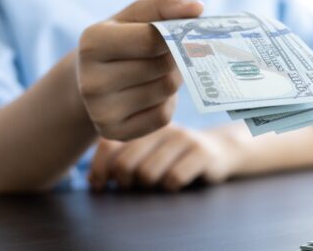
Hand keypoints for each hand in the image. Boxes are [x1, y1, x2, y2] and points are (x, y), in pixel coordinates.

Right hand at [77, 0, 202, 140]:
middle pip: (162, 67)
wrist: (93, 80)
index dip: (174, 36)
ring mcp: (101, 111)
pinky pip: (162, 116)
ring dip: (172, 79)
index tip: (179, 34)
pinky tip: (152, 95)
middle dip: (174, 59)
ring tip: (157, 72)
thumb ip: (166, 4)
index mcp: (92, 43)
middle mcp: (91, 80)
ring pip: (166, 91)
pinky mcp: (115, 132)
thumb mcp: (136, 15)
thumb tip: (196, 7)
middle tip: (167, 55)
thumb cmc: (122, 40)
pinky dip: (167, 104)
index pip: (152, 40)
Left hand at [88, 124, 239, 190]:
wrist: (219, 151)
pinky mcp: (202, 153)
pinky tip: (177, 183)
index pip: (108, 145)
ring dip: (150, 187)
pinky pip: (174, 179)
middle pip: (126, 164)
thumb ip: (117, 161)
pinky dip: (172, 188)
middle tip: (135, 186)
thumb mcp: (145, 155)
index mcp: (142, 124)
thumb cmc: (173, 159)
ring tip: (158, 183)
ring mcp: (183, 138)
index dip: (100, 169)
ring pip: (149, 174)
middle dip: (126, 182)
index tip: (101, 185)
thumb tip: (93, 183)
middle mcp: (161, 127)